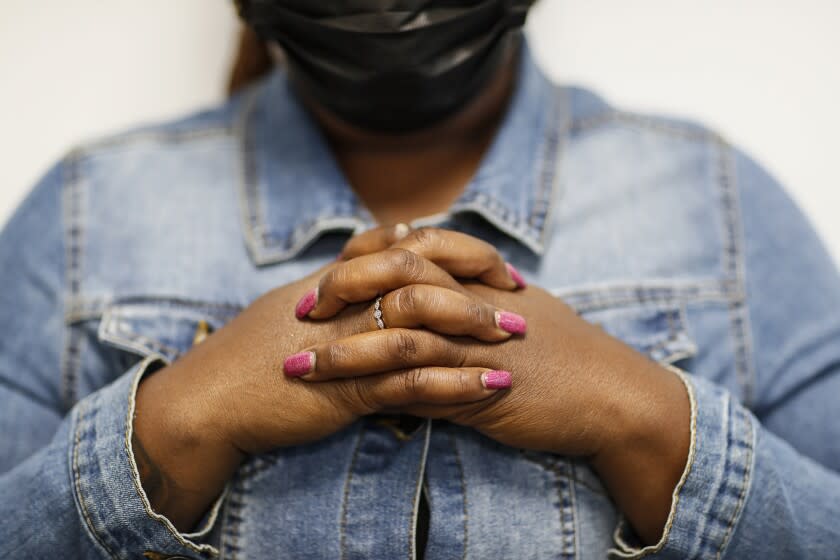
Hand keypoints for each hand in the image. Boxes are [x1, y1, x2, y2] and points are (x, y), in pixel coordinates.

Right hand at [132, 230, 523, 529]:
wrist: (208, 398)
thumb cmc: (256, 353)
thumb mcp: (301, 303)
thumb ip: (347, 275)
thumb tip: (392, 239)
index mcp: (336, 278)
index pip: (407, 244)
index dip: (458, 248)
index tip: (497, 265)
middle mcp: (342, 300)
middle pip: (419, 269)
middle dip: (475, 279)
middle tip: (519, 293)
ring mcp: (344, 342)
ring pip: (418, 319)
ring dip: (472, 326)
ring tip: (516, 338)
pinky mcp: (344, 388)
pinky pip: (408, 380)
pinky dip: (455, 383)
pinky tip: (491, 388)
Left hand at [294, 226, 691, 543]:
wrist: (614, 395)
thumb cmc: (568, 356)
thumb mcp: (518, 318)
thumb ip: (472, 306)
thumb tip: (429, 308)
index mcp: (482, 280)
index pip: (413, 248)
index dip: (365, 256)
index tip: (329, 273)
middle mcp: (475, 302)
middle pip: (397, 278)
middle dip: (342, 290)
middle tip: (301, 309)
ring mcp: (477, 345)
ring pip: (398, 335)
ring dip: (342, 352)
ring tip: (298, 368)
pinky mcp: (481, 389)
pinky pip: (420, 386)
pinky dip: (378, 391)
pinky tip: (344, 402)